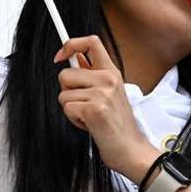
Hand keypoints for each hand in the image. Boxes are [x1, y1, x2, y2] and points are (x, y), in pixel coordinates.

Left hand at [53, 35, 158, 179]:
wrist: (130, 149)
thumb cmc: (118, 124)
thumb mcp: (110, 92)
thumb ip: (92, 73)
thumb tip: (75, 56)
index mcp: (112, 72)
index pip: (91, 42)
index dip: (70, 44)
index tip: (60, 56)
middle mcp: (108, 79)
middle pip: (65, 74)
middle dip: (67, 92)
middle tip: (84, 104)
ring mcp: (102, 93)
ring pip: (63, 94)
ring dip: (71, 108)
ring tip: (89, 116)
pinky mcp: (95, 109)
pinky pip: (67, 108)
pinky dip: (73, 119)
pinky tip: (89, 123)